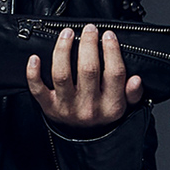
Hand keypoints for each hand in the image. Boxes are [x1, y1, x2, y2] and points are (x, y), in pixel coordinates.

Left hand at [26, 24, 142, 128]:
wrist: (84, 141)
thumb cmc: (103, 117)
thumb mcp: (125, 108)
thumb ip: (132, 94)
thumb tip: (136, 79)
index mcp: (111, 106)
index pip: (114, 73)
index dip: (112, 50)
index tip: (109, 35)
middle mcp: (89, 108)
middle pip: (88, 69)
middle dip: (88, 44)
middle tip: (89, 29)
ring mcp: (67, 108)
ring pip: (62, 74)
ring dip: (63, 49)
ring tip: (67, 33)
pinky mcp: (49, 108)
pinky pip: (38, 90)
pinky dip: (33, 73)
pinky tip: (34, 57)